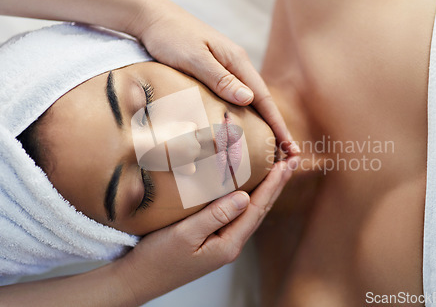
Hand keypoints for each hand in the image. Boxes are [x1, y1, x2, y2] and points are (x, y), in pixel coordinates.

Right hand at [116, 157, 299, 304]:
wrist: (138, 280)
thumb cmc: (158, 259)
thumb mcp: (186, 235)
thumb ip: (216, 215)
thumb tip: (245, 197)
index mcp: (228, 244)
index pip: (257, 208)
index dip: (273, 184)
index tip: (287, 163)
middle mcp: (230, 245)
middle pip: (260, 210)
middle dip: (277, 185)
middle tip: (292, 160)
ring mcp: (222, 244)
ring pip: (251, 213)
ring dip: (266, 191)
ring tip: (279, 172)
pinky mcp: (212, 240)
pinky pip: (237, 215)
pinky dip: (249, 198)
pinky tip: (249, 190)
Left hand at [135, 3, 300, 155]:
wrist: (153, 17)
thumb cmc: (171, 36)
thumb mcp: (194, 58)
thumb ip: (220, 78)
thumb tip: (249, 99)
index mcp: (237, 61)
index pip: (264, 98)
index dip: (278, 125)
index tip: (290, 146)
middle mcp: (237, 65)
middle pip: (263, 102)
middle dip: (276, 128)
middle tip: (288, 155)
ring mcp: (227, 69)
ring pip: (251, 101)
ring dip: (263, 124)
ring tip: (272, 148)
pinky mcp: (216, 73)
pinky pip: (236, 99)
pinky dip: (246, 116)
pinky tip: (245, 128)